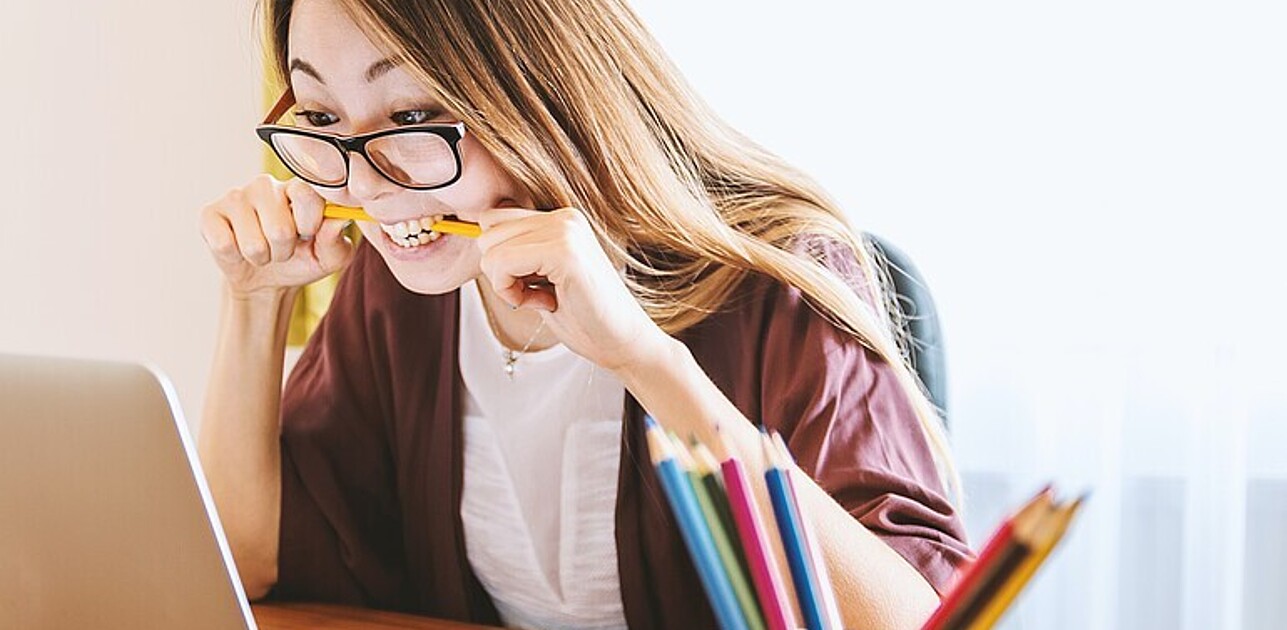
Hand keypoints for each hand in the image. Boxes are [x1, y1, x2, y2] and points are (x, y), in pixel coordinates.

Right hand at [200, 175, 355, 298]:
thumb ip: (337, 240)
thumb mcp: (329, 258)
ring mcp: (236, 196)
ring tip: (263, 250)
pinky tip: (238, 248)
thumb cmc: (302, 260)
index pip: (307, 195)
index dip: (309, 224)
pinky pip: (224, 245)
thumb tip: (338, 220)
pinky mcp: (210, 213)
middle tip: (282, 248)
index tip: (308, 235)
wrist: (266, 279)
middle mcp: (266, 185)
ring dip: (262, 257)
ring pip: (253, 243)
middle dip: (284, 251)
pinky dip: (236, 258)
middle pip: (279, 229)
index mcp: (298, 188)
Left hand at [475, 207, 671, 373]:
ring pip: (490, 249)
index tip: (528, 284)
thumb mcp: (542, 277)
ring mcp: (566, 230)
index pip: (494, 219)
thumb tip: (475, 236)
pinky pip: (502, 264)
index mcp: (561, 219)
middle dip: (500, 271)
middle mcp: (564, 217)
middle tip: (537, 294)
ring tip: (544, 297)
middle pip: (487, 232)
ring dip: (506, 284)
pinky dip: (511, 292)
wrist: (623, 343)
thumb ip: (517, 253)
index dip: (499, 259)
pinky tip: (545, 303)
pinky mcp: (564, 251)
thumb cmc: (583, 317)